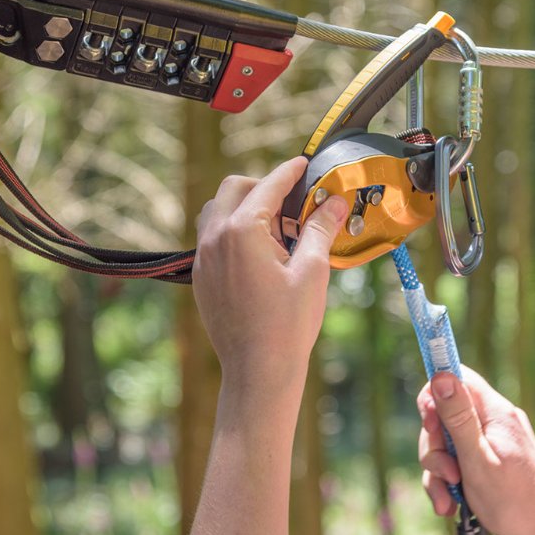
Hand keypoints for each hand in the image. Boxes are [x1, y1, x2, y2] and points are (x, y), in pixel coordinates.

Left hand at [192, 157, 348, 401]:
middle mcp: (215, 238)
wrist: (258, 370)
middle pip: (234, 188)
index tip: (303, 164)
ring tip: (276, 232)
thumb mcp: (312, 271)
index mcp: (242, 231)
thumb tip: (333, 201)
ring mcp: (203, 258)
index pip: (268, 185)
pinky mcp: (201, 277)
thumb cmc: (288, 324)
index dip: (289, 171)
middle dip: (263, 187)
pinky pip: (212, 238)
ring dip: (245, 208)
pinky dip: (234, 231)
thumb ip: (320, 228)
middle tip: (292, 204)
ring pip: (217, 211)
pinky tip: (261, 255)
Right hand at [416, 366, 534, 534]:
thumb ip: (458, 417)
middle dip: (434, 448)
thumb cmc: (512, 502)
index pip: (459, 377)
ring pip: (448, 442)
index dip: (434, 394)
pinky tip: (452, 504)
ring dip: (439, 471)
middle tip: (445, 474)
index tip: (428, 423)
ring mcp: (494, 440)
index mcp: (497, 413)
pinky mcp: (491, 459)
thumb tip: (442, 374)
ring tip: (447, 501)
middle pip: (446, 415)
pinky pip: (459, 459)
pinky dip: (450, 480)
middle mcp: (497, 420)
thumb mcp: (476, 459)